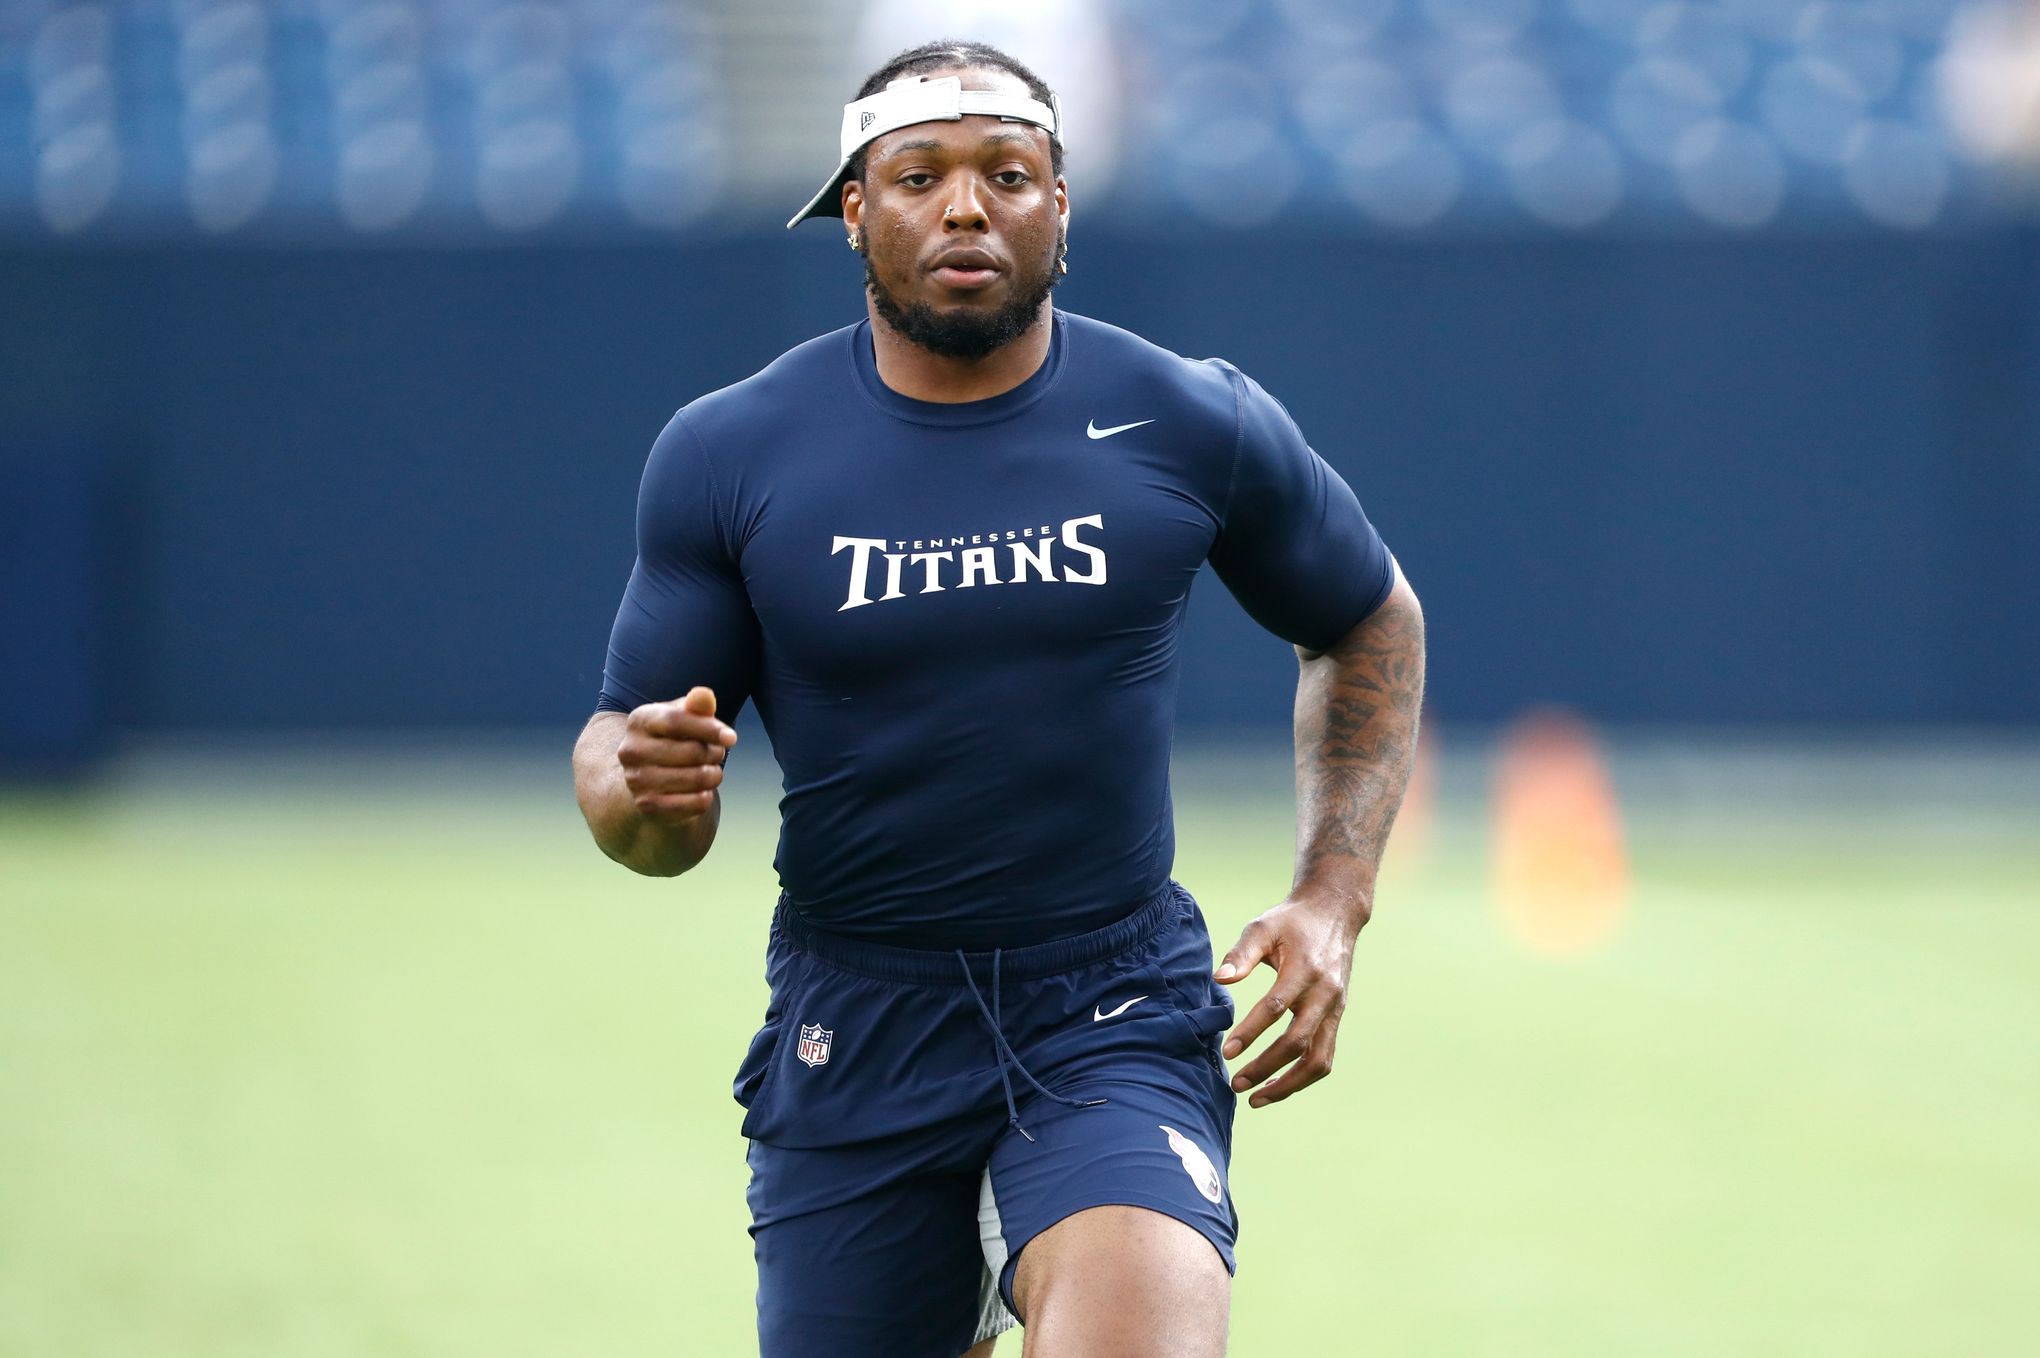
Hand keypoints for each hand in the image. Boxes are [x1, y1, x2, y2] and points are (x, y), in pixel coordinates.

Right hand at [618, 686, 737, 824]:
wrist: (648, 778)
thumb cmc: (674, 739)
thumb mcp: (684, 717)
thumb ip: (696, 706)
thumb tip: (704, 696)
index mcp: (639, 720)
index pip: (676, 720)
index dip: (708, 728)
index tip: (732, 738)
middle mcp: (631, 750)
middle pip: (692, 751)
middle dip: (715, 752)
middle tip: (716, 753)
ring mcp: (636, 780)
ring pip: (698, 778)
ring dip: (714, 775)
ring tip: (710, 771)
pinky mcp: (647, 805)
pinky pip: (695, 803)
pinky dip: (706, 797)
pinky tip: (701, 791)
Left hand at [1213, 893, 1366, 1107]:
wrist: (1334, 914)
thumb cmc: (1291, 922)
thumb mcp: (1263, 927)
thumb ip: (1241, 954)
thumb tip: (1220, 980)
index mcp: (1305, 970)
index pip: (1276, 1008)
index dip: (1251, 1032)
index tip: (1226, 1052)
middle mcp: (1325, 993)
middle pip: (1298, 1042)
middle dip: (1265, 1068)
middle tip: (1235, 1083)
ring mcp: (1335, 1009)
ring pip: (1318, 1060)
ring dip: (1288, 1085)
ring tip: (1256, 1099)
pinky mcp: (1337, 1018)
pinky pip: (1324, 1056)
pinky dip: (1302, 1077)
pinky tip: (1276, 1085)